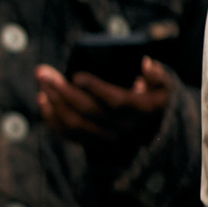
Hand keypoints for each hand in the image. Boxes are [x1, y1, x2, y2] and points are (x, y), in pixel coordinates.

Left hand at [36, 56, 173, 148]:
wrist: (154, 130)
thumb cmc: (156, 98)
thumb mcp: (165, 86)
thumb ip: (157, 74)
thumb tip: (145, 63)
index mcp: (140, 110)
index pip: (115, 101)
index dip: (95, 88)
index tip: (77, 75)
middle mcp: (122, 127)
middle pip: (87, 110)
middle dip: (62, 90)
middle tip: (43, 72)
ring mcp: (106, 138)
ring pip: (74, 124)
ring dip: (53, 102)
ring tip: (42, 82)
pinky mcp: (93, 143)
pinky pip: (69, 135)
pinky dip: (52, 119)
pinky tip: (43, 100)